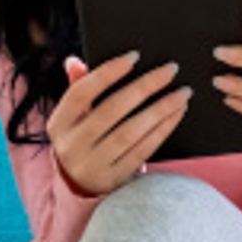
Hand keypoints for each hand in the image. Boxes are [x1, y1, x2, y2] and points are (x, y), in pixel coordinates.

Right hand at [48, 50, 188, 197]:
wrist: (81, 185)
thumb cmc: (83, 139)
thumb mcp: (73, 118)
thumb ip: (77, 88)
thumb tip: (74, 61)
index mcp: (59, 123)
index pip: (80, 92)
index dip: (107, 73)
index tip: (134, 56)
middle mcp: (72, 144)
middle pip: (111, 110)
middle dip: (144, 87)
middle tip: (171, 69)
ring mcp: (92, 163)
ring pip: (131, 131)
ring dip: (161, 109)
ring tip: (182, 92)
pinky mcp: (114, 177)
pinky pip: (144, 149)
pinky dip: (163, 129)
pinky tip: (177, 113)